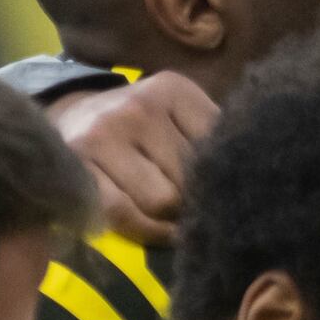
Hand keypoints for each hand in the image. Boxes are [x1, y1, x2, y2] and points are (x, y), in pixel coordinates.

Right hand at [52, 70, 215, 242]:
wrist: (71, 117)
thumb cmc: (142, 127)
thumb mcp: (180, 118)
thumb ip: (212, 141)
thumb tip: (248, 185)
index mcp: (173, 89)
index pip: (217, 148)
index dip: (220, 178)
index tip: (217, 189)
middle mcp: (138, 107)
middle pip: (191, 178)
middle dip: (195, 199)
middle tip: (191, 205)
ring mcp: (103, 135)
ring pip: (162, 201)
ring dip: (171, 218)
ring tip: (172, 214)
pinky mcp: (78, 167)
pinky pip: (124, 214)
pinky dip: (145, 230)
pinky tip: (154, 227)